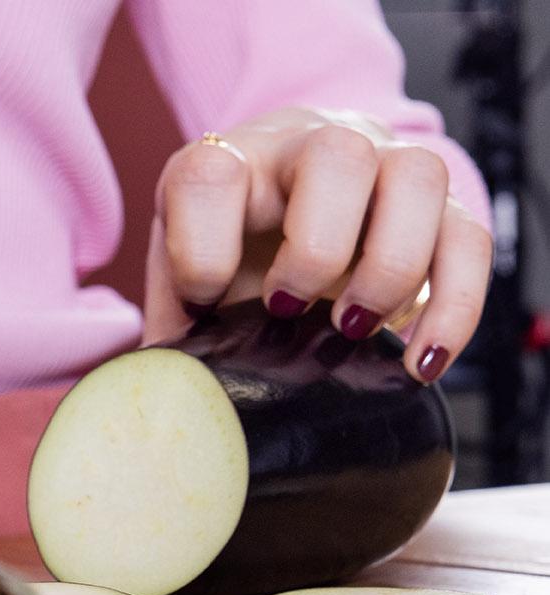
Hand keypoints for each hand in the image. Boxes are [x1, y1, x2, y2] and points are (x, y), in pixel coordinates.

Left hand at [143, 107, 492, 383]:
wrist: (286, 223)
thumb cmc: (229, 258)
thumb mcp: (184, 287)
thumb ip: (172, 335)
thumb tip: (167, 405)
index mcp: (227, 164)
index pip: (210, 175)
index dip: (203, 249)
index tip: (205, 302)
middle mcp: (307, 148)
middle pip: (338, 156)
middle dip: (316, 249)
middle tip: (290, 311)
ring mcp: (382, 164)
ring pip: (418, 176)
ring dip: (391, 267)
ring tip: (353, 330)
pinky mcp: (439, 205)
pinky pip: (468, 237)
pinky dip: (453, 305)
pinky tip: (421, 360)